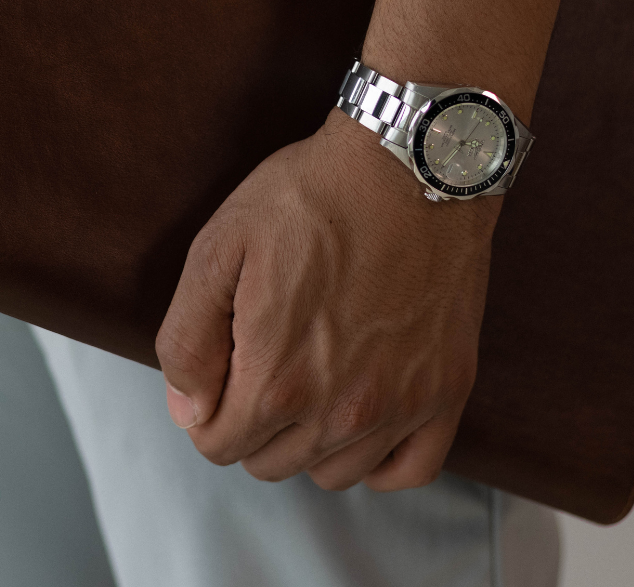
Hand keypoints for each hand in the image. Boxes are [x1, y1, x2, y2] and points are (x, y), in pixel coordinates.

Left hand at [156, 107, 498, 490]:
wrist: (408, 162)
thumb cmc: (313, 195)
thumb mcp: (220, 246)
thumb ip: (188, 339)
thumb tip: (187, 410)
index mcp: (276, 379)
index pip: (216, 443)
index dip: (208, 404)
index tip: (226, 359)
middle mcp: (339, 410)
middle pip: (269, 461)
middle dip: (253, 420)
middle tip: (267, 354)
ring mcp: (399, 405)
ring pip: (331, 472)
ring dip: (309, 437)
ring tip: (313, 372)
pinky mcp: (446, 390)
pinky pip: (407, 471)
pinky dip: (378, 457)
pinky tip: (361, 412)